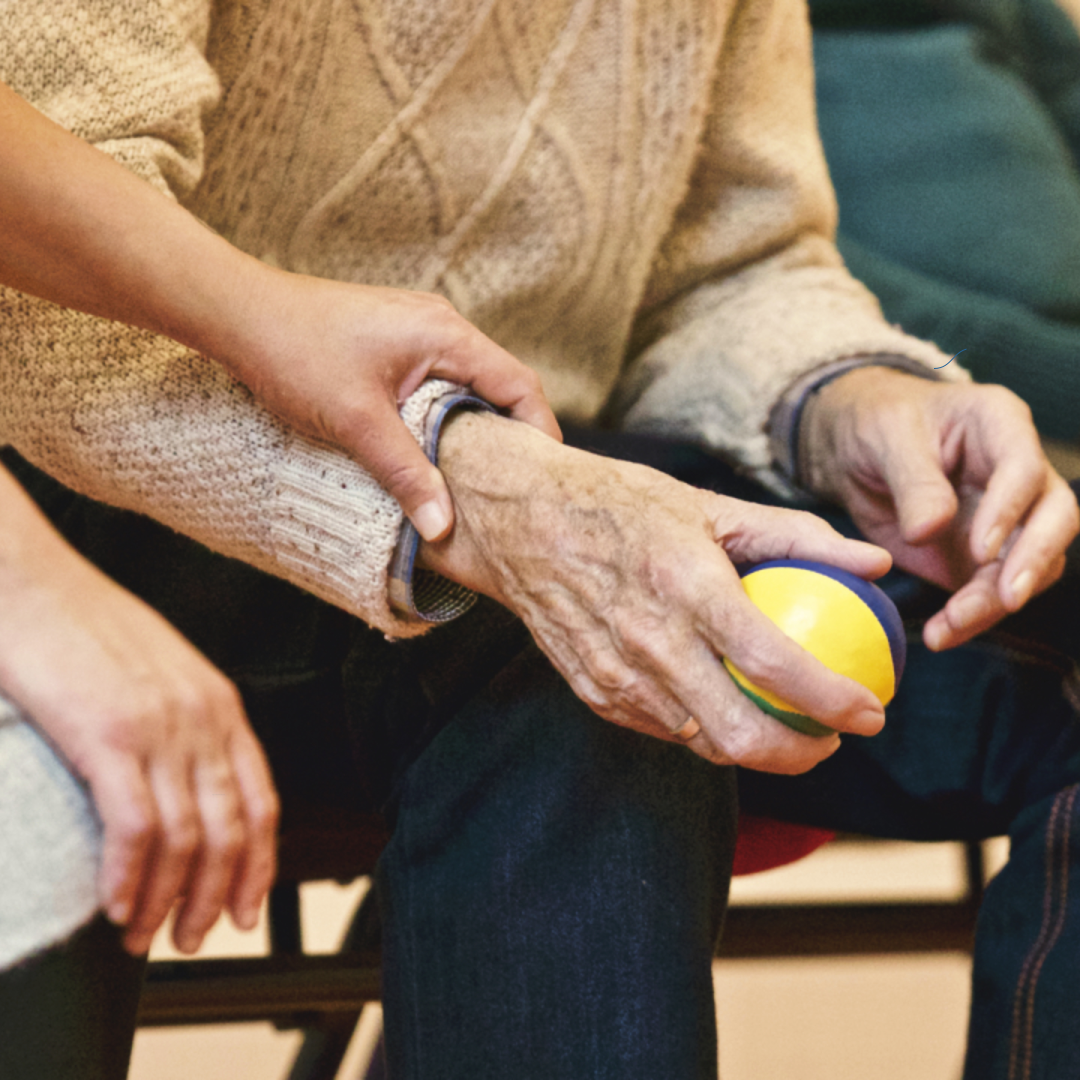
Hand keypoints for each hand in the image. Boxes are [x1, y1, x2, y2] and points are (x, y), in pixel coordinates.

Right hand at [0, 468, 278, 954]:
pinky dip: (129, 878)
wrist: (32, 581)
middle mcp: (203, 719)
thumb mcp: (159, 671)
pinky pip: (135, 828)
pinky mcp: (108, 735)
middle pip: (232, 830)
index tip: (244, 909)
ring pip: (187, 839)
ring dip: (168, 901)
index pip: (262, 802)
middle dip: (215, 897)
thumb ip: (184, 723)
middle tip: (192, 938)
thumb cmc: (84, 625)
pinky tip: (115, 906)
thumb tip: (183, 785)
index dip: (258, 865)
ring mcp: (160, 727)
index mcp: (221, 705)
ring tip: (145, 936)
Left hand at [203, 271, 560, 541]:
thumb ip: (406, 473)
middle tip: (514, 488)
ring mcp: (418, 331)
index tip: (544, 478)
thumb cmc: (295, 352)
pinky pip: (440, 382)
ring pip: (468, 385)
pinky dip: (447, 416)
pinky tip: (433, 450)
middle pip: (500, 385)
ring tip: (477, 478)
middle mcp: (441, 326)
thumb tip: (443, 527)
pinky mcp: (395, 342)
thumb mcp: (357, 422)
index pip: (519, 385)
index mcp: (446, 334)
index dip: (540, 432)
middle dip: (511, 436)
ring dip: (475, 428)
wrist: (238, 313)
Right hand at [418, 412, 892, 773]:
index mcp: (687, 587)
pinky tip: (722, 705)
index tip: (870, 712)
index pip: (775, 664)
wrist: (520, 520)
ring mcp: (616, 675)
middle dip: (802, 754)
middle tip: (831, 738)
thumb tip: (875, 562)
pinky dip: (702, 729)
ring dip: (754, 748)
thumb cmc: (620, 504)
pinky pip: (663, 729)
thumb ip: (797, 536)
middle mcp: (650, 641)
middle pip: (739, 735)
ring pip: (702, 743)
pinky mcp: (594, 691)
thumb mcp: (710, 504)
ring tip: (784, 725)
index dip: (834, 700)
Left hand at [801, 367, 1079, 649]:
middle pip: (1054, 519)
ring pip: (1030, 565)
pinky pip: (992, 592)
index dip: (1009, 510)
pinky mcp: (985, 557)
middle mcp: (1019, 473)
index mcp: (999, 424)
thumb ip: (913, 482)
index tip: (980, 549)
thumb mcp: (887, 438)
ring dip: (996, 601)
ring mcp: (1008, 518)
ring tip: (951, 625)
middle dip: (1033, 562)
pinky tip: (942, 634)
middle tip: (1006, 599)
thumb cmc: (878, 424)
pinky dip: (972, 618)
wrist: (856, 450)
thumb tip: (930, 530)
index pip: (1025, 469)